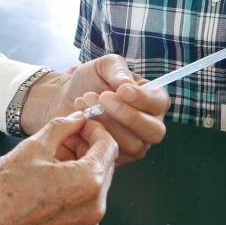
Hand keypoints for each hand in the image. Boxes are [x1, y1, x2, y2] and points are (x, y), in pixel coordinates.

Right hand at [0, 113, 117, 224]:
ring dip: (81, 170)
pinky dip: (75, 192)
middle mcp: (94, 208)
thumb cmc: (1, 188)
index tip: (82, 124)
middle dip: (88, 149)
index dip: (96, 130)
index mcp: (88, 182)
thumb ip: (63, 127)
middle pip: (105, 167)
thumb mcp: (34, 146)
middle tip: (66, 139)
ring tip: (54, 160)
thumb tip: (77, 118)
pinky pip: (85, 208)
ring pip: (95, 188)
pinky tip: (52, 182)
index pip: (108, 147)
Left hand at [22, 55, 169, 164]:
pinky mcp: (117, 158)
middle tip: (103, 99)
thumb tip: (126, 84)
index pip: (159, 102)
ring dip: (107, 124)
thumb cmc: (90, 80)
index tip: (122, 91)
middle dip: (128, 116)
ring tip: (85, 103)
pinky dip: (93, 138)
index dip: (143, 98)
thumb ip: (117, 69)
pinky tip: (79, 122)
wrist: (66, 99)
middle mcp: (149, 125)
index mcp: (152, 100)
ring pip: (132, 144)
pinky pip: (111, 154)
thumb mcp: (103, 66)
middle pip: (154, 131)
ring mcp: (135, 145)